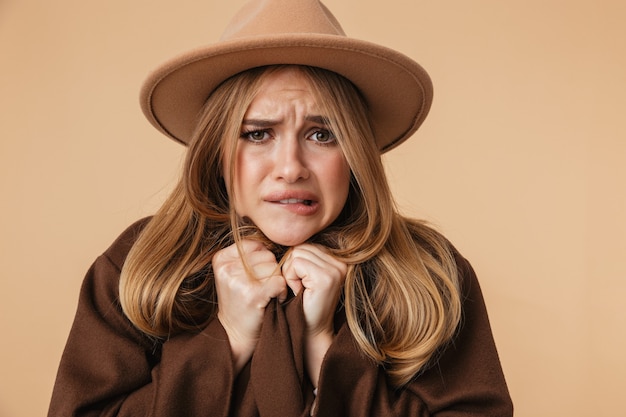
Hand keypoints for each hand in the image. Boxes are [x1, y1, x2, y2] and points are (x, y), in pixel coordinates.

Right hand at [212, 240, 286, 371]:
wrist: (235, 335)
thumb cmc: (241, 302)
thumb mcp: (236, 274)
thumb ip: (249, 255)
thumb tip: (274, 239)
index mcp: (220, 258)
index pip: (255, 245)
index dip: (263, 260)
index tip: (257, 277)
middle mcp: (226, 267)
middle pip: (267, 255)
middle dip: (271, 272)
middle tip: (263, 289)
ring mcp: (237, 280)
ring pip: (275, 268)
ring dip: (278, 282)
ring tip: (267, 295)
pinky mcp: (252, 293)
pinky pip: (279, 281)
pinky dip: (282, 292)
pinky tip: (273, 300)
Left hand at [282, 244, 346, 385]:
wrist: (311, 331)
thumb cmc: (303, 304)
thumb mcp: (306, 275)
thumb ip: (304, 256)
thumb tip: (287, 234)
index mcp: (339, 259)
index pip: (306, 244)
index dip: (295, 263)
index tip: (301, 282)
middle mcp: (341, 262)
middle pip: (300, 247)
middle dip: (292, 267)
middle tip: (299, 287)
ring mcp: (336, 269)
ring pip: (296, 254)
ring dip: (290, 273)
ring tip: (300, 289)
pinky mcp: (326, 277)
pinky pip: (295, 264)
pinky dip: (291, 278)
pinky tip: (299, 292)